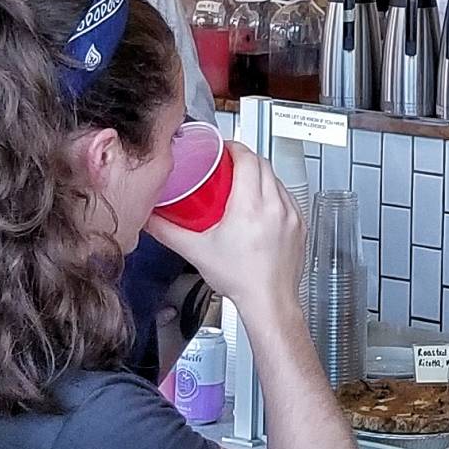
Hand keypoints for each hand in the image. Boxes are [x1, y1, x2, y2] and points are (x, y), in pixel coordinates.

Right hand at [156, 143, 306, 319]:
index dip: (235, 147)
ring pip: (277, 180)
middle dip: (246, 158)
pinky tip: (262, 204)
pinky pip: (287, 198)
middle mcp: (275, 206)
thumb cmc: (240, 280)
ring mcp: (291, 215)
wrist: (269, 302)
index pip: (248, 159)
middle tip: (229, 163)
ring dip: (261, 175)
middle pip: (263, 165)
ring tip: (244, 182)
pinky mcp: (299, 226)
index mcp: (250, 207)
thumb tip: (149, 218)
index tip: (224, 148)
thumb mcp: (196, 251)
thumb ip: (167, 232)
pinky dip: (274, 194)